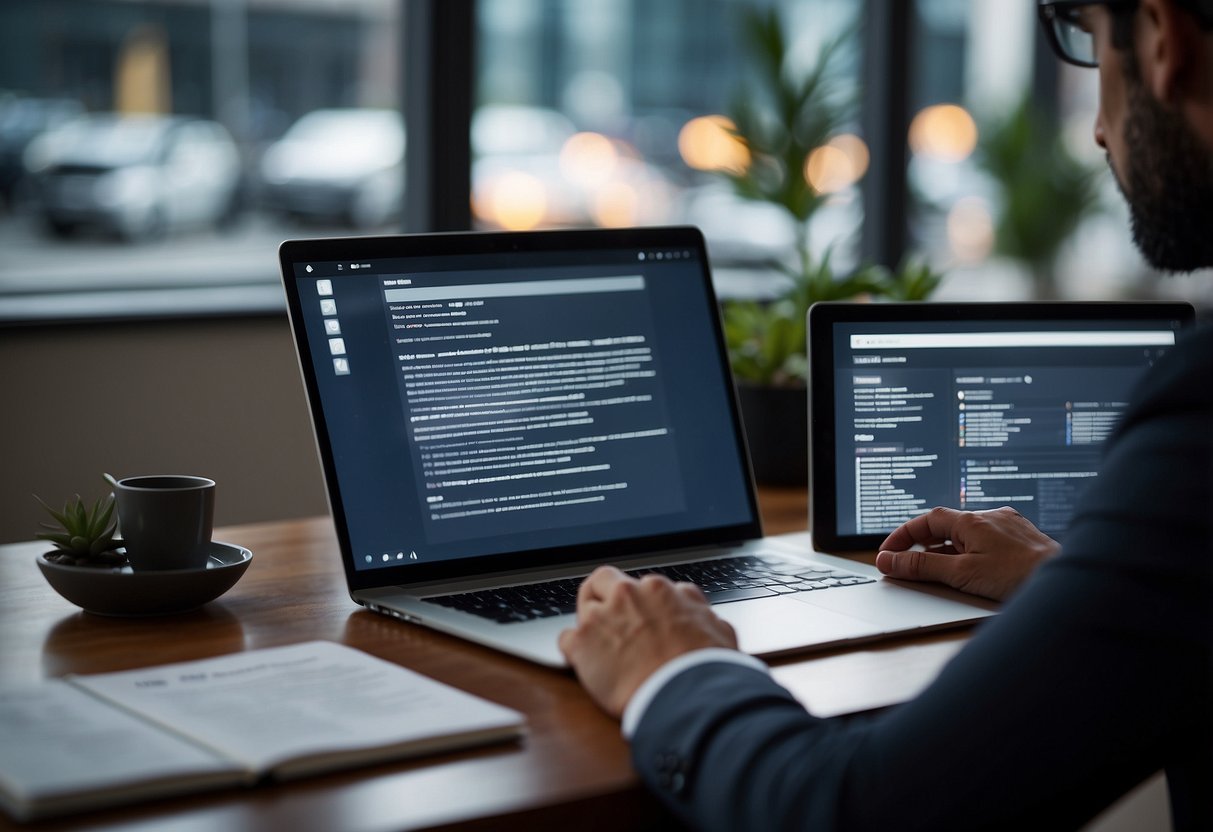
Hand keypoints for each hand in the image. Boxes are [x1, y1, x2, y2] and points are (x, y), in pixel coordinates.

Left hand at [558, 566, 737, 717]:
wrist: (686, 697)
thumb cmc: (706, 668)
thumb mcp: (717, 627)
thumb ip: (696, 609)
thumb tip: (690, 604)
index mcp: (658, 590)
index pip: (637, 583)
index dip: (636, 602)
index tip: (637, 616)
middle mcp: (626, 595)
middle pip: (602, 581)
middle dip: (602, 596)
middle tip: (607, 619)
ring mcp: (600, 618)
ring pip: (583, 610)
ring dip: (590, 627)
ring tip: (600, 651)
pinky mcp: (581, 644)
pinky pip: (565, 640)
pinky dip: (573, 652)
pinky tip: (586, 666)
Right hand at [875, 506, 1059, 601]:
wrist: (1064, 584)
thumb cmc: (1017, 577)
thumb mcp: (960, 574)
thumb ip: (921, 566)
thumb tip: (889, 561)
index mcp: (970, 520)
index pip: (925, 521)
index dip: (902, 536)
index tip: (887, 553)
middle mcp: (989, 517)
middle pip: (945, 526)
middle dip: (923, 544)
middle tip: (908, 564)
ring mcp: (1008, 526)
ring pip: (968, 534)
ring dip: (948, 550)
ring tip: (940, 571)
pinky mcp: (1023, 538)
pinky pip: (988, 540)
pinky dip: (972, 552)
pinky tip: (976, 569)